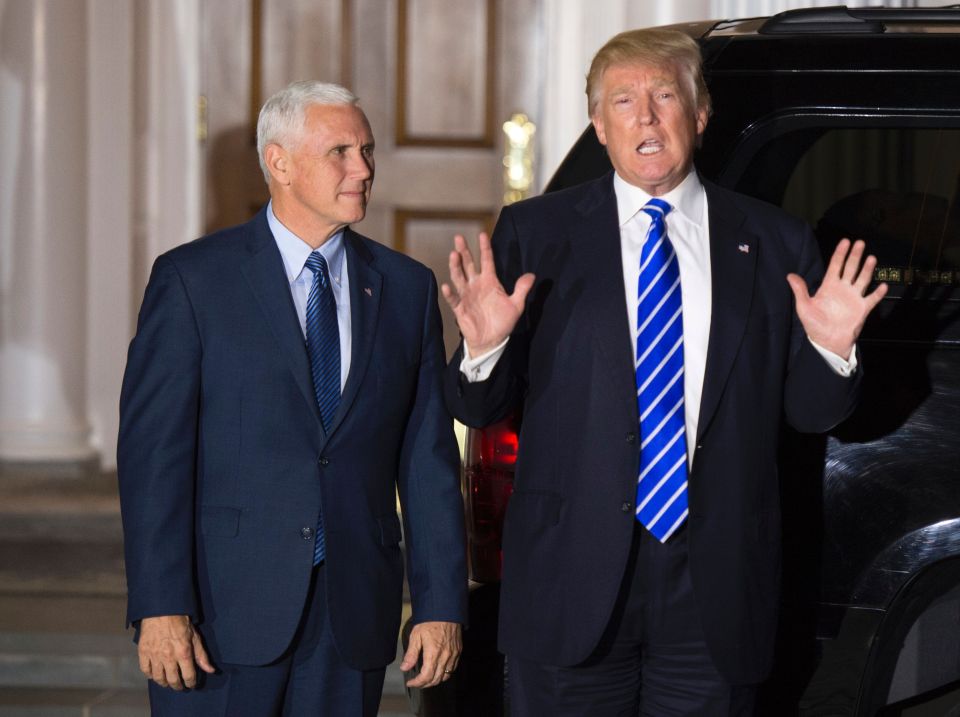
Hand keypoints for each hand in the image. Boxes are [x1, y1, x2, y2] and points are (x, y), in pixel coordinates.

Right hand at [137, 614, 215, 689]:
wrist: (162, 610)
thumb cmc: (180, 622)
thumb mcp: (195, 637)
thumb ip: (202, 655)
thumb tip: (210, 670)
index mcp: (184, 653)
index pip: (189, 676)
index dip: (191, 683)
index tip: (191, 684)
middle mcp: (169, 657)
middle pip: (173, 680)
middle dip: (178, 686)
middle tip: (180, 686)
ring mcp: (155, 656)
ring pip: (158, 678)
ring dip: (164, 683)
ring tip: (168, 682)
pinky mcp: (143, 652)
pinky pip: (146, 670)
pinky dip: (150, 675)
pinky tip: (155, 674)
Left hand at [400, 621, 461, 687]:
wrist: (446, 609)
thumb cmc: (430, 620)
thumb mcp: (416, 635)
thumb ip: (411, 654)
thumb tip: (404, 668)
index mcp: (433, 653)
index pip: (426, 677)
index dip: (417, 683)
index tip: (410, 682)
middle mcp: (445, 656)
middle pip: (436, 679)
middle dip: (424, 684)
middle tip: (416, 682)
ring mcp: (453, 654)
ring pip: (445, 676)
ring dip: (435, 680)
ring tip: (426, 679)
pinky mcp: (458, 651)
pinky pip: (452, 668)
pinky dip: (444, 674)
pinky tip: (438, 670)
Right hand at [441, 233, 534, 355]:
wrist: (491, 341)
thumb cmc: (502, 322)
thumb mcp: (516, 305)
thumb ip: (521, 289)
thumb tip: (532, 275)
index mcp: (490, 281)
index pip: (486, 260)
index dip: (484, 248)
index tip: (482, 234)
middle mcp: (476, 285)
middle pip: (469, 264)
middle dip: (464, 251)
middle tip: (459, 238)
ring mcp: (467, 295)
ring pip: (459, 277)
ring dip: (456, 267)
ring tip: (453, 255)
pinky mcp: (460, 308)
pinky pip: (454, 299)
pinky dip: (450, 294)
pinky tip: (447, 286)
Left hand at [787, 238, 887, 359]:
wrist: (827, 342)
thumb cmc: (814, 325)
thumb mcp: (804, 307)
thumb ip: (800, 290)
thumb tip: (790, 275)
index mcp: (829, 286)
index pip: (835, 266)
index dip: (840, 254)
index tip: (845, 241)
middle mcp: (843, 289)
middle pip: (851, 268)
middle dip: (855, 256)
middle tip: (860, 243)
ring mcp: (853, 298)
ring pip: (863, 279)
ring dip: (867, 269)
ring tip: (871, 258)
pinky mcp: (862, 309)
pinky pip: (872, 299)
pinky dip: (878, 293)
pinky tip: (882, 285)